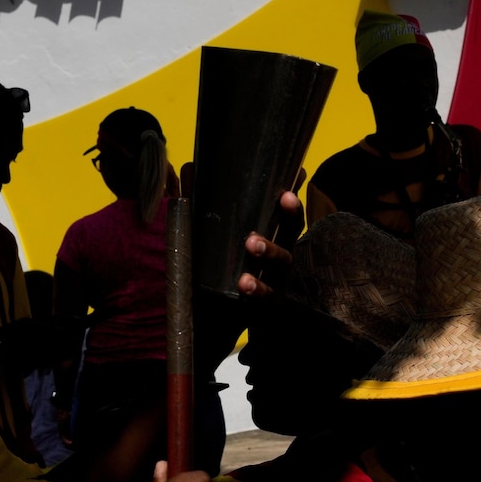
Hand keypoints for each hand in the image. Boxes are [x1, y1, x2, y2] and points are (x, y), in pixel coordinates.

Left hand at [180, 161, 304, 297]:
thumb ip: (207, 206)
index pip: (288, 216)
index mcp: (275, 237)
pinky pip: (266, 295)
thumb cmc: (230, 266)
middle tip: (276, 204)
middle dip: (286, 217)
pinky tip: (245, 284)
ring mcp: (278, 280)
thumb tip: (190, 167)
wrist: (227, 314)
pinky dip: (256, 288)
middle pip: (290, 235)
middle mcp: (282, 256)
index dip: (290, 204)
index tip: (287, 192)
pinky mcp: (268, 302)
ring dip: (269, 250)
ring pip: (280, 264)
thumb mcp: (224, 236)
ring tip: (252, 243)